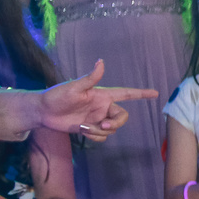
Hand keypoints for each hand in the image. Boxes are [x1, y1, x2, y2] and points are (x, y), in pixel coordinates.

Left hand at [35, 60, 157, 141]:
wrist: (43, 112)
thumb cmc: (57, 96)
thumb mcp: (73, 87)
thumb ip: (90, 78)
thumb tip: (101, 61)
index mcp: (103, 95)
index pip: (127, 93)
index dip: (141, 93)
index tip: (156, 93)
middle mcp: (103, 107)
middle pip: (122, 117)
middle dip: (116, 124)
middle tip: (103, 126)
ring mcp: (97, 118)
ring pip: (112, 129)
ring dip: (99, 131)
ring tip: (83, 127)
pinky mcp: (91, 129)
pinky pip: (102, 136)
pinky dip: (94, 136)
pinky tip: (82, 131)